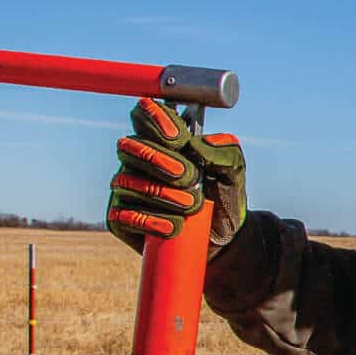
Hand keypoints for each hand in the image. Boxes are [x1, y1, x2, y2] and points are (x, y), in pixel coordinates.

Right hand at [107, 98, 247, 249]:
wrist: (224, 238)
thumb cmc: (223, 197)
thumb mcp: (234, 172)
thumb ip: (225, 151)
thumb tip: (200, 144)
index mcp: (162, 141)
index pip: (143, 116)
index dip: (155, 120)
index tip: (179, 139)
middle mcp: (138, 162)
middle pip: (130, 147)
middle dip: (158, 159)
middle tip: (190, 177)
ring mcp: (126, 189)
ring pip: (127, 181)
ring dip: (162, 193)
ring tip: (193, 205)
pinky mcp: (121, 219)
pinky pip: (123, 215)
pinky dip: (151, 221)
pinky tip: (175, 226)